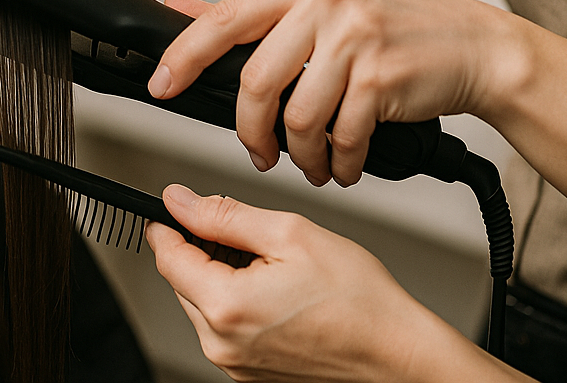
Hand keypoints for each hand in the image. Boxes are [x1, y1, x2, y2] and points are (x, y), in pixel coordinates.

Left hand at [147, 185, 496, 382]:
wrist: (399, 355)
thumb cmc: (359, 301)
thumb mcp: (290, 233)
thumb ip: (225, 215)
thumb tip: (180, 201)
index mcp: (226, 308)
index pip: (167, 256)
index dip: (169, 224)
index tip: (175, 207)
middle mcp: (222, 345)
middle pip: (183, 281)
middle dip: (203, 249)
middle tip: (245, 233)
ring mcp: (236, 366)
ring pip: (204, 304)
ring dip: (222, 277)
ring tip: (271, 265)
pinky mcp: (251, 374)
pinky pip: (227, 328)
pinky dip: (240, 304)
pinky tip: (276, 292)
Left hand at [149, 0, 524, 185]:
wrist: (482, 44)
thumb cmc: (401, 24)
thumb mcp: (328, 0)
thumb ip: (260, 13)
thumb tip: (182, 11)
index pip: (227, 17)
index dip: (185, 55)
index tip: (162, 84)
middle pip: (256, 79)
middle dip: (249, 130)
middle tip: (258, 152)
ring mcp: (357, 35)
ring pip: (297, 116)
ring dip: (299, 155)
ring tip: (310, 164)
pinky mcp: (383, 76)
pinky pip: (340, 136)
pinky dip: (338, 162)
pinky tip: (344, 164)